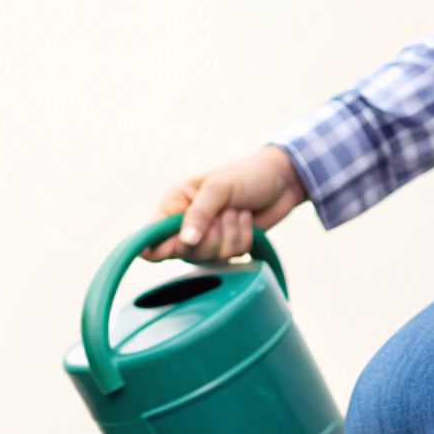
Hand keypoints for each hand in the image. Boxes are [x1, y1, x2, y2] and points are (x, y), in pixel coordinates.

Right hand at [142, 145, 307, 261]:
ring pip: (211, 257)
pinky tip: (246, 220)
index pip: (151, 237)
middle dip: (210, 237)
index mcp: (174, 205)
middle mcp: (186, 225)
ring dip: (231, 235)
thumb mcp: (218, 188)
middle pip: (184, 253)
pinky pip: (231, 256)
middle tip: (223, 216)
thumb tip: (185, 242)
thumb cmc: (246, 175)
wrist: (282, 180)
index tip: (182, 242)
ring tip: (237, 213)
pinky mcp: (228, 247)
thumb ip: (199, 214)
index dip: (157, 247)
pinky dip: (244, 238)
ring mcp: (208, 238)